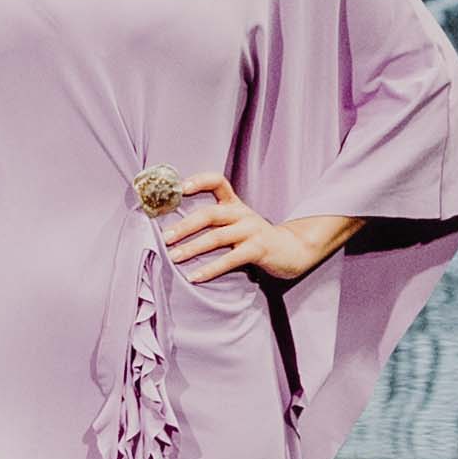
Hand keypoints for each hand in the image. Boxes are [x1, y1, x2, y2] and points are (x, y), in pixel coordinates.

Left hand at [157, 178, 353, 286]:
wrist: (293, 251)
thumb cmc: (257, 239)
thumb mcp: (238, 224)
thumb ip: (216, 223)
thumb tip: (177, 232)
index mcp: (235, 204)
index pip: (218, 182)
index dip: (199, 181)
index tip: (179, 189)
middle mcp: (242, 213)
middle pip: (210, 214)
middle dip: (185, 226)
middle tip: (165, 238)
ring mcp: (252, 230)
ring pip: (217, 237)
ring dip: (193, 248)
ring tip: (174, 257)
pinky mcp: (258, 249)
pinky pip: (230, 259)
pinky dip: (211, 268)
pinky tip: (195, 277)